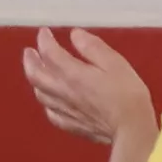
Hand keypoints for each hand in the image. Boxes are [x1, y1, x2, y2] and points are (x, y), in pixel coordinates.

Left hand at [21, 25, 153, 145]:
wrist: (132, 129)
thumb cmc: (128, 94)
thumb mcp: (115, 63)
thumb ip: (92, 47)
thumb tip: (75, 35)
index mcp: (72, 74)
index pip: (49, 52)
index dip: (44, 40)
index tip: (44, 32)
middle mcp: (63, 91)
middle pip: (35, 74)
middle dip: (30, 60)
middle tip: (29, 51)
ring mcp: (65, 110)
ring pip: (40, 94)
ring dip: (35, 79)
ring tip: (37, 71)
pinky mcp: (71, 125)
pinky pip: (51, 113)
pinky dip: (47, 103)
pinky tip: (51, 101)